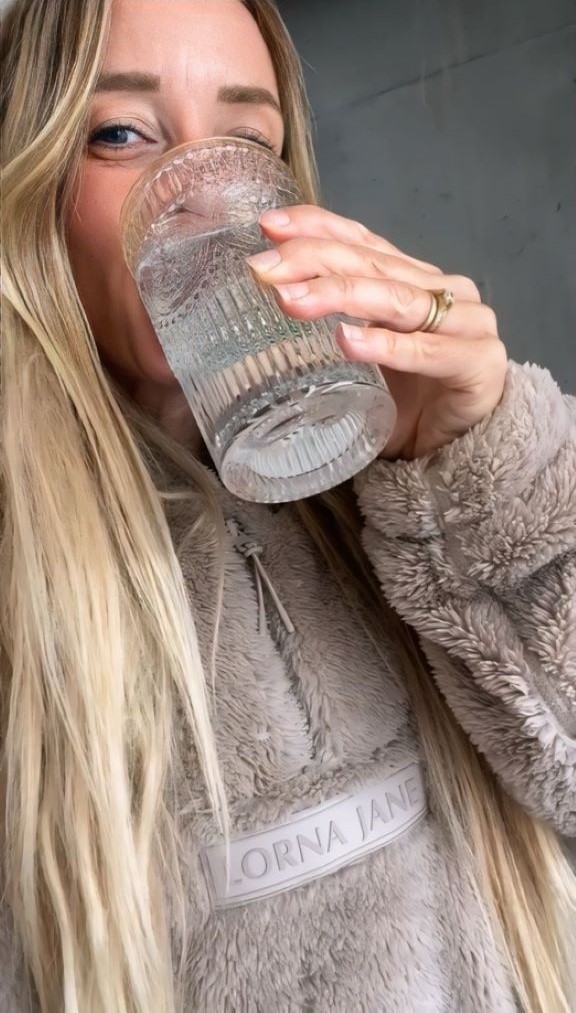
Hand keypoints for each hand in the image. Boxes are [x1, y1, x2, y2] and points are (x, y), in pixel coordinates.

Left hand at [246, 205, 507, 459]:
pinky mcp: (478, 361)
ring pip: (396, 298)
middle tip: (265, 270)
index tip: (268, 225)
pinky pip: (426, 350)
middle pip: (372, 264)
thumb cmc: (407, 403)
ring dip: (341, 295)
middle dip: (314, 261)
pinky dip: (386, 345)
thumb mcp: (362, 355)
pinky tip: (348, 340)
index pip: (361, 240)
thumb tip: (271, 303)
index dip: (317, 227)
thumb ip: (335, 325)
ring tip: (293, 302)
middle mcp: (442, 289)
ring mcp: (467, 322)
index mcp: (412, 278)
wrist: (462, 450)